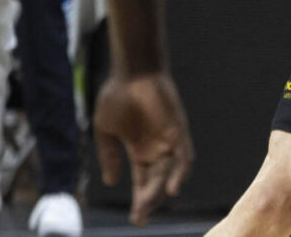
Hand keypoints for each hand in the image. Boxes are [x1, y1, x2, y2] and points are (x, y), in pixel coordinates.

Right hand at [93, 72, 192, 225]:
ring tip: (148, 206)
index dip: (141, 200)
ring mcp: (168, 140)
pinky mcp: (178, 130)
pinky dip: (180, 172)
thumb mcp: (106, 131)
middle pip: (157, 181)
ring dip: (161, 191)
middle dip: (148, 201)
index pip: (144, 181)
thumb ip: (109, 155)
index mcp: (140, 150)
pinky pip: (184, 155)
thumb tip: (110, 181)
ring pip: (170, 173)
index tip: (135, 218)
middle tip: (140, 218)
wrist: (131, 72)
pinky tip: (172, 188)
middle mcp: (157, 148)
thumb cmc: (117, 96)